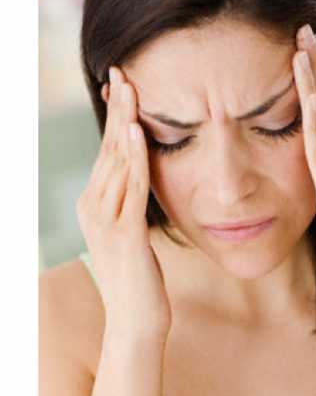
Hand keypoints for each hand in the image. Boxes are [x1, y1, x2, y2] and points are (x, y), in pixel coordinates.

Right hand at [76, 66, 171, 338]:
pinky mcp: (122, 234)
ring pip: (114, 161)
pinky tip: (137, 132)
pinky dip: (133, 158)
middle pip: (107, 147)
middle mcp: (93, 207)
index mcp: (96, 204)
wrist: (136, 324)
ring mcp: (104, 220)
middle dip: (117, 108)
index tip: (123, 84)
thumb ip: (131, 205)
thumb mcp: (133, 234)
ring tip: (130, 88)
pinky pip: (129, 188)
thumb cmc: (140, 280)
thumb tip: (141, 178)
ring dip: (123, 123)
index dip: (116, 116)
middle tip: (123, 71)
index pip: (107, 151)